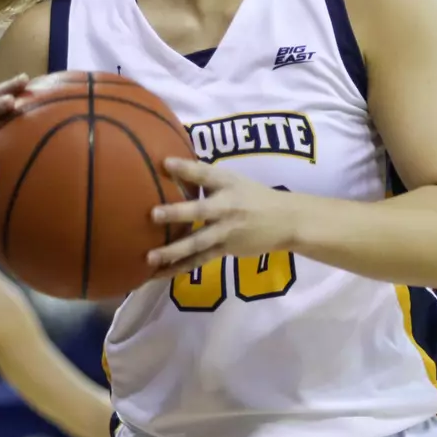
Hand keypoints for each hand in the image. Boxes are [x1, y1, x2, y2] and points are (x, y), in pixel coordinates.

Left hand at [147, 159, 297, 273]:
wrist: (286, 221)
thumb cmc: (253, 196)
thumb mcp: (233, 180)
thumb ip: (205, 176)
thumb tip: (169, 165)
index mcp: (227, 184)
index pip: (205, 174)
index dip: (186, 168)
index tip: (165, 163)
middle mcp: (226, 207)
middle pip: (200, 211)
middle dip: (177, 213)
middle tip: (153, 215)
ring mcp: (226, 231)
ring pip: (198, 242)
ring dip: (173, 250)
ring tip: (150, 257)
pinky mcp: (225, 249)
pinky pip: (199, 260)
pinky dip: (179, 267)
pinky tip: (159, 273)